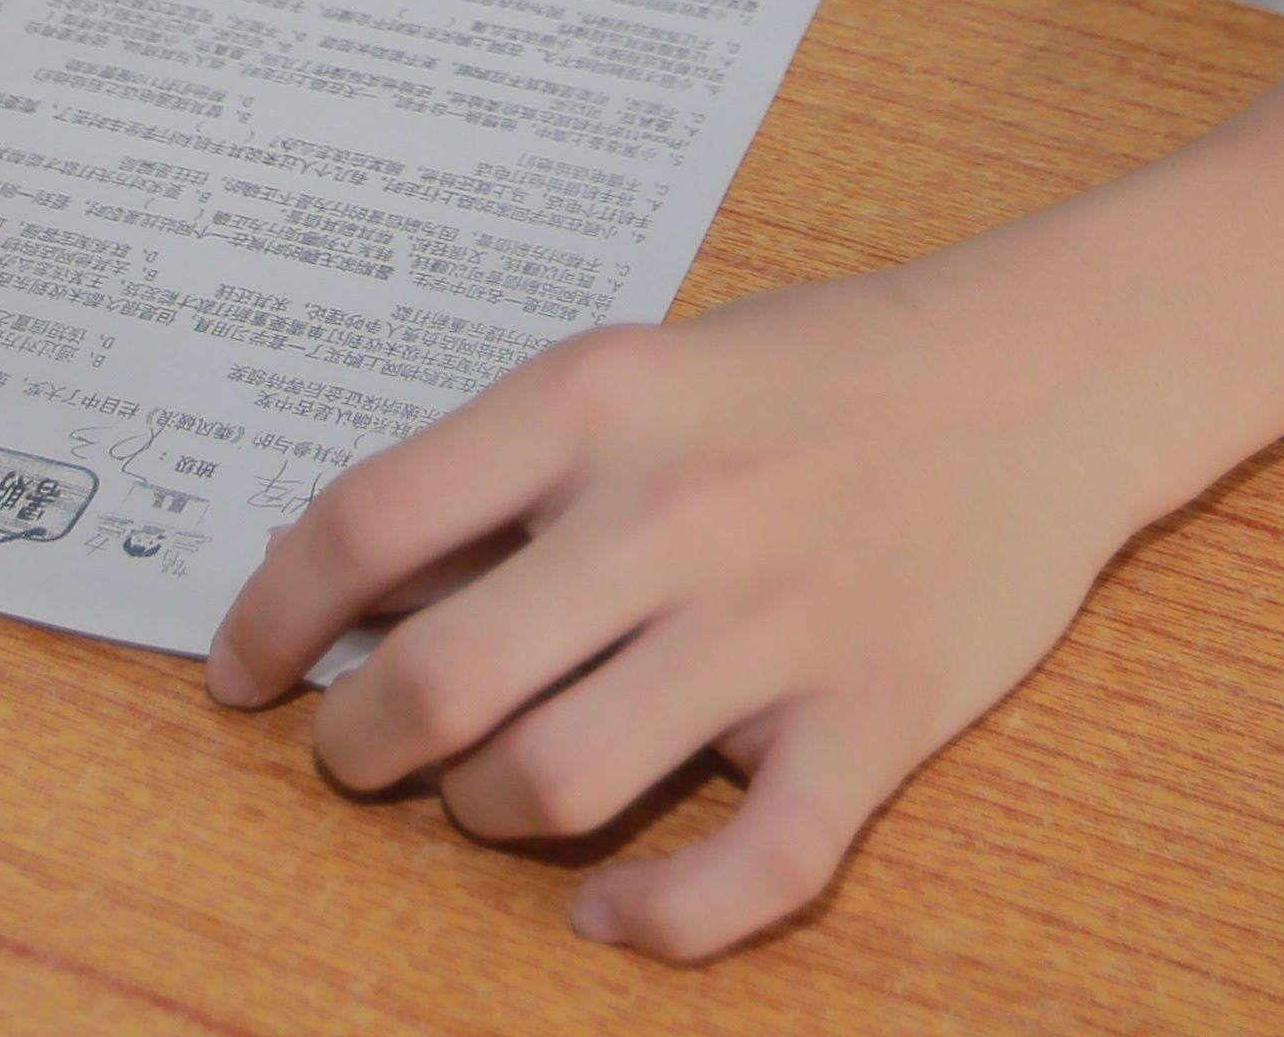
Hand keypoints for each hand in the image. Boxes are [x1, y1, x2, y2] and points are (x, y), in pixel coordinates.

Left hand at [207, 258, 1178, 960]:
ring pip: (557, 783)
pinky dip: (660, 918)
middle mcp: (672, 512)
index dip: (271, 613)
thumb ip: (512, 467)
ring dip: (484, 817)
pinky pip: (750, 868)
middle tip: (356, 754)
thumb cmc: (825, 369)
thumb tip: (345, 577)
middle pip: (442, 678)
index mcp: (598, 401)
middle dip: (360, 745)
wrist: (1044, 369)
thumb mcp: (646, 366)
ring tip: (486, 797)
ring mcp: (776, 622)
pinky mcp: (875, 715)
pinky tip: (615, 912)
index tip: (239, 672)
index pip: (369, 522)